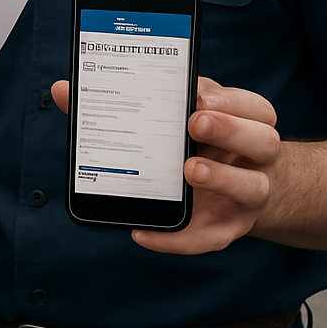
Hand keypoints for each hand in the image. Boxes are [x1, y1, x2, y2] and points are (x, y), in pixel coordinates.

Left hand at [50, 76, 279, 254]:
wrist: (230, 191)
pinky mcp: (227, 229)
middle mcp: (253, 157)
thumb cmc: (191, 142)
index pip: (253, 106)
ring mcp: (246, 194)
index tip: (199, 94)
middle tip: (194, 122)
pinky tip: (144, 233)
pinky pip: (209, 239)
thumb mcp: (171, 115)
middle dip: (230, 130)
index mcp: (242, 120)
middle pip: (263, 140)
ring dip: (223, 179)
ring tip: (189, 171)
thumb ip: (120, 101)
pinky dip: (178, 239)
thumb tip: (63, 88)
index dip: (231, 100)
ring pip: (253, 187)